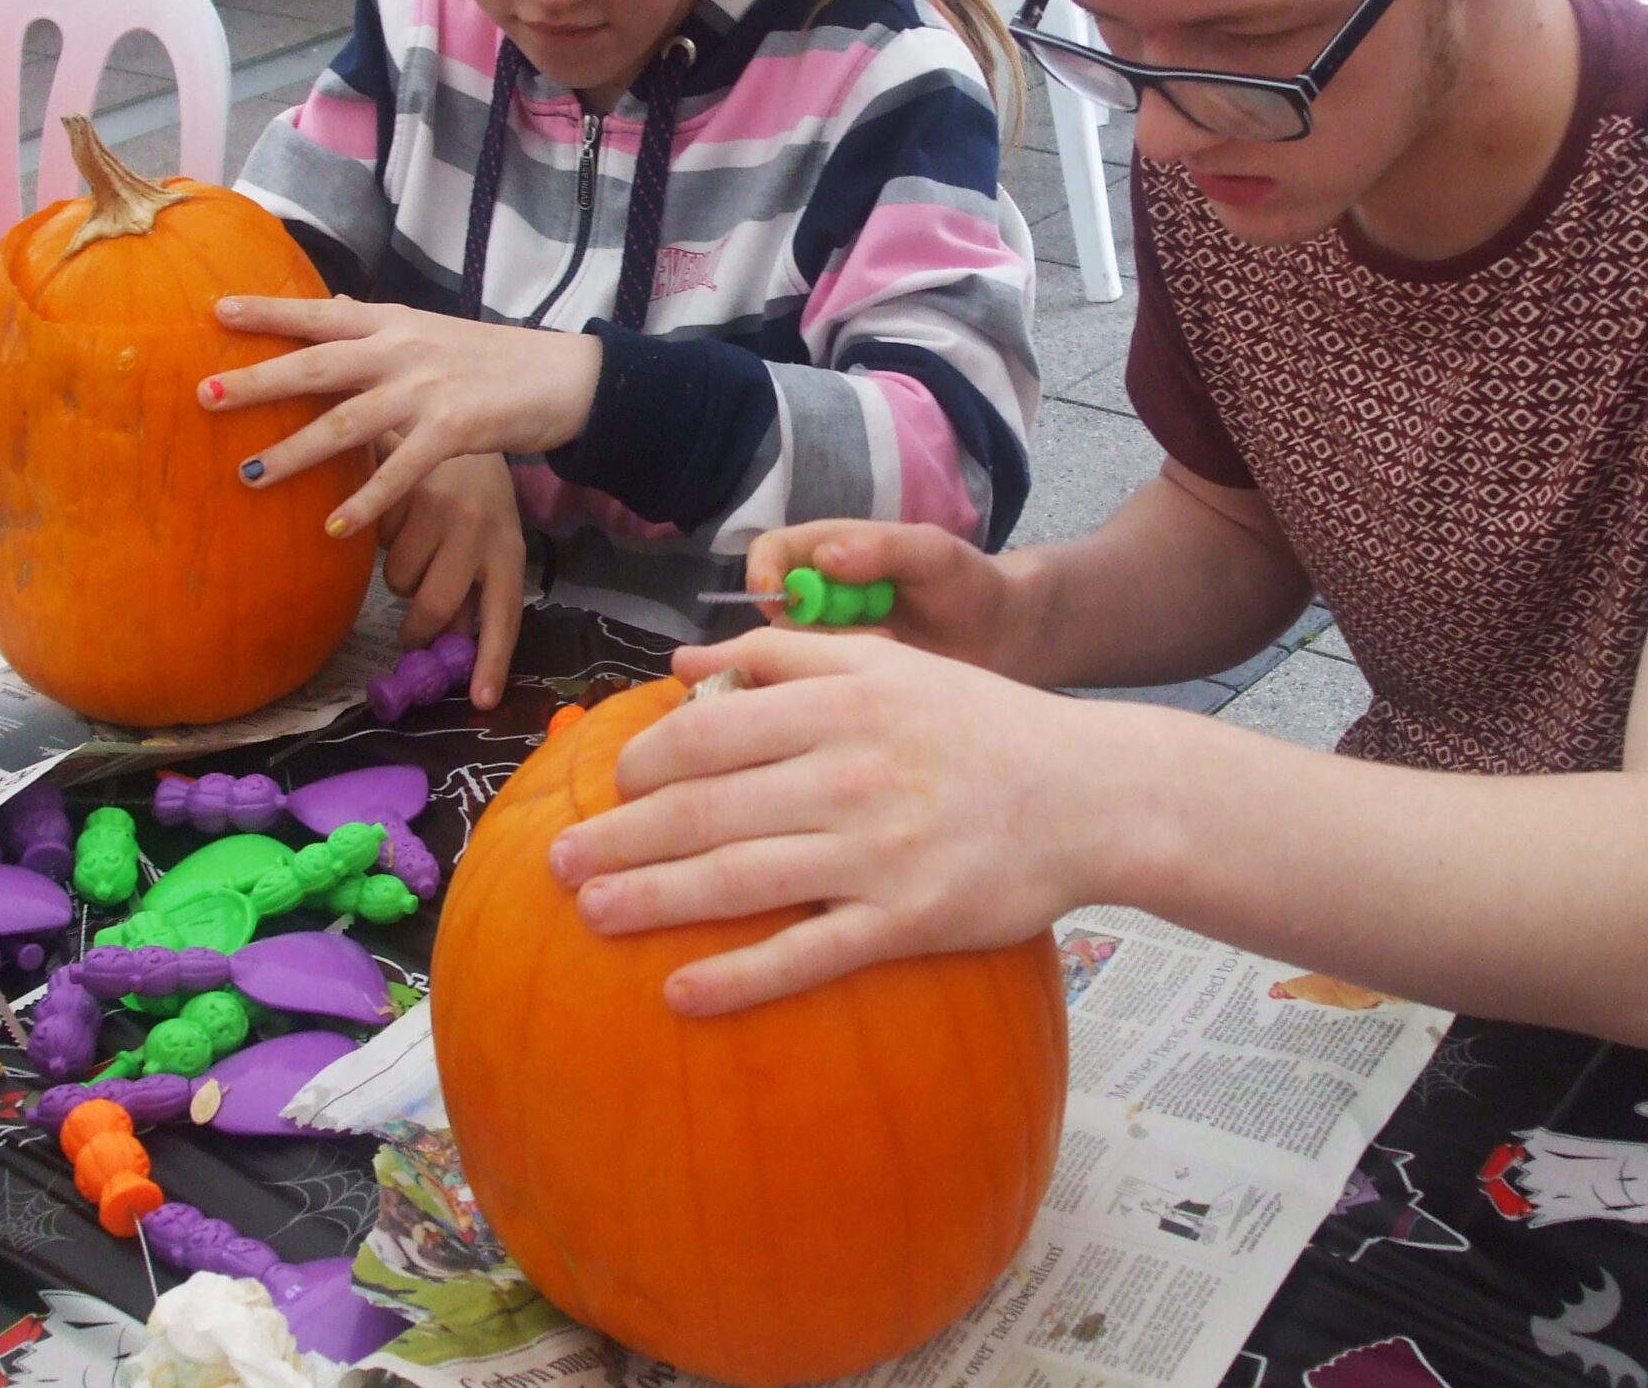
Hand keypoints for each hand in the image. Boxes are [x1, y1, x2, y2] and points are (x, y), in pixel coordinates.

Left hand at [202, 297, 600, 533]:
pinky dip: (365, 501)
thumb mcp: (430, 330)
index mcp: (395, 323)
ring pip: (348, 423)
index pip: (320, 315)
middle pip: (318, 366)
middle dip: (259, 382)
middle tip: (204, 396)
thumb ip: (376, 326)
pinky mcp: (454, 431)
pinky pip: (400, 472)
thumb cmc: (493, 359)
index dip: (268, 312)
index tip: (215, 312)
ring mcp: (428, 390)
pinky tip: (334, 528)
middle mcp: (404, 350)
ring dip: (295, 452)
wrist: (564, 376)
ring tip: (249, 476)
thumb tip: (326, 306)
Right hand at [379, 452, 526, 701]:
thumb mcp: (486, 539)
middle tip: (408, 633)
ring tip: (410, 542)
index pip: (504, 614)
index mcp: (507, 548)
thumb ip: (472, 589)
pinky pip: (377, 541)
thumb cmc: (471, 492)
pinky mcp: (400, 488)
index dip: (490, 660)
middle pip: (436, 607)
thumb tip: (454, 646)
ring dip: (397, 573)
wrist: (452, 410)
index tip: (480, 701)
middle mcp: (478, 530)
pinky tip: (392, 512)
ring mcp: (438, 510)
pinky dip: (378, 537)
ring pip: (400, 578)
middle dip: (417, 628)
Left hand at [546, 628, 1113, 1015]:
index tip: (608, 787)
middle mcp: (849, 772)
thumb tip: (688, 664)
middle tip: (557, 862)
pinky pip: (807, 954)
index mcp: (840, 703)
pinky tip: (678, 996)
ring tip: (590, 914)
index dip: (644, 762)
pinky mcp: (908, 919)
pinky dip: (739, 977)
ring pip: (740, 878)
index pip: (710, 731)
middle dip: (620, 836)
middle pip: (705, 807)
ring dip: (653, 899)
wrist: (1090, 794)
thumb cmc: (979, 726)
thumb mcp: (889, 664)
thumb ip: (787, 652)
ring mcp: (878, 850)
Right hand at [742, 520, 1026, 671]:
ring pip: (794, 653)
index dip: (762, 572)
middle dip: (811, 626)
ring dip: (837, 654)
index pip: (771, 552)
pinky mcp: (843, 677)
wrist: (1001, 636)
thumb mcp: (934, 554)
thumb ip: (884, 547)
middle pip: (776, 612)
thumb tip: (825, 559)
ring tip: (893, 647)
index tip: (777, 596)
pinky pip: (817, 684)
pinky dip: (844, 681)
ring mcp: (831, 638)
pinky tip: (888, 672)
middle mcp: (821, 595)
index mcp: (832, 549)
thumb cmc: (967, 583)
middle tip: (876, 632)